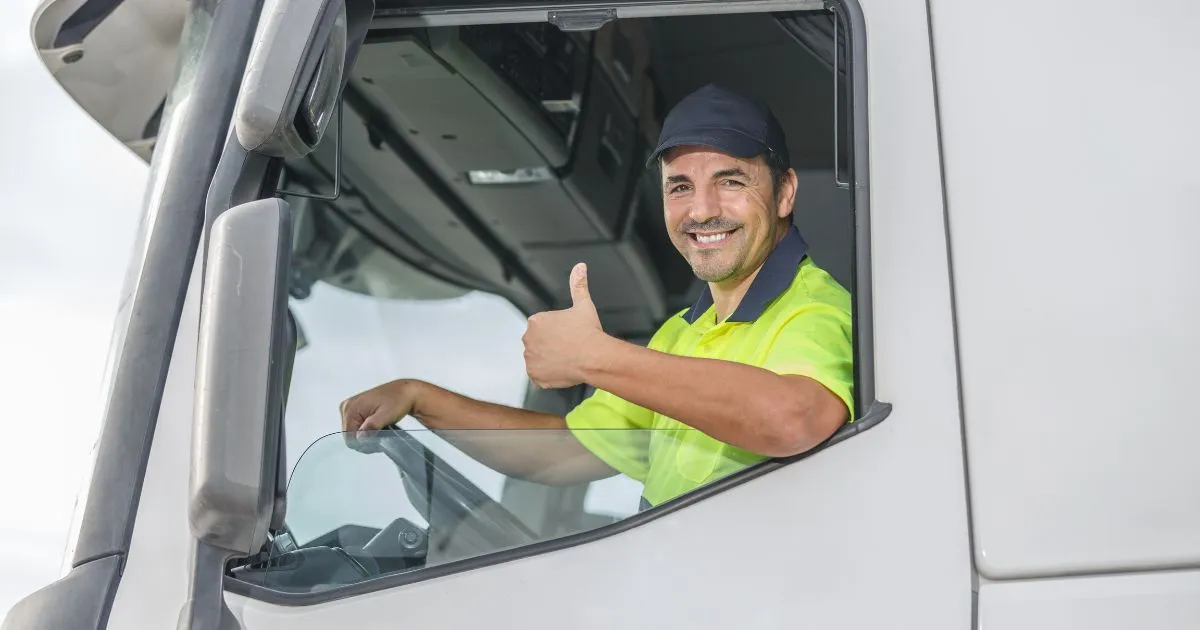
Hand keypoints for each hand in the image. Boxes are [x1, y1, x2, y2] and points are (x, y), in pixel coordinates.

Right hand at [339, 379, 421, 449]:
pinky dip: (367, 430)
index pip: (349, 437)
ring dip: (367, 435)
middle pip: (350, 436)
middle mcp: (347, 407)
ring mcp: (350, 408)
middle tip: (381, 434)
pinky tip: (377, 426)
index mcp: (351, 407)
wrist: (405, 393)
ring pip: (354, 433)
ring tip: (380, 429)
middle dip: (365, 439)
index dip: (363, 443)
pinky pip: (357, 427)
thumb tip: (360, 437)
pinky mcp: (356, 410)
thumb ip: (372, 426)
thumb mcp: (386, 415)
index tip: (377, 440)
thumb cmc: (398, 400)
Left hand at [523, 263, 607, 388]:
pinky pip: (539, 375)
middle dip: (550, 345)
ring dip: (548, 359)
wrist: (594, 357)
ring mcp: (530, 359)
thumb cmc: (588, 332)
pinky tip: (562, 369)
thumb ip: (578, 284)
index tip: (568, 335)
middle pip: (538, 343)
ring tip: (567, 359)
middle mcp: (528, 339)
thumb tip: (580, 267)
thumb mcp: (584, 304)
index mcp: (536, 321)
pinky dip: (548, 374)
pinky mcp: (535, 376)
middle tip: (569, 348)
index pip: (543, 327)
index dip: (557, 332)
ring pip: (538, 358)